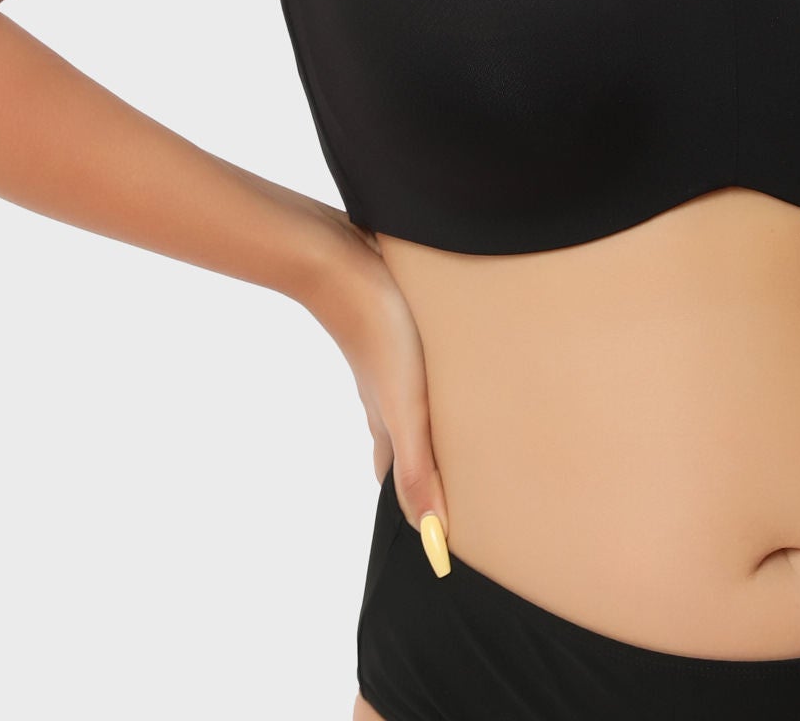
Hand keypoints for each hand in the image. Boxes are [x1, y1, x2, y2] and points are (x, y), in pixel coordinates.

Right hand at [301, 218, 452, 567]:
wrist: (340, 261)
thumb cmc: (378, 332)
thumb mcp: (406, 408)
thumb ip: (418, 468)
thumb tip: (431, 538)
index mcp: (387, 422)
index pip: (398, 477)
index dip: (418, 504)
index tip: (435, 531)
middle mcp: (384, 395)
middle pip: (405, 441)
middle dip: (428, 464)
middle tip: (457, 481)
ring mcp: (387, 359)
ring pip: (409, 402)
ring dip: (429, 420)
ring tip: (460, 427)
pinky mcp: (394, 324)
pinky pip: (415, 362)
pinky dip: (431, 378)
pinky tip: (444, 360)